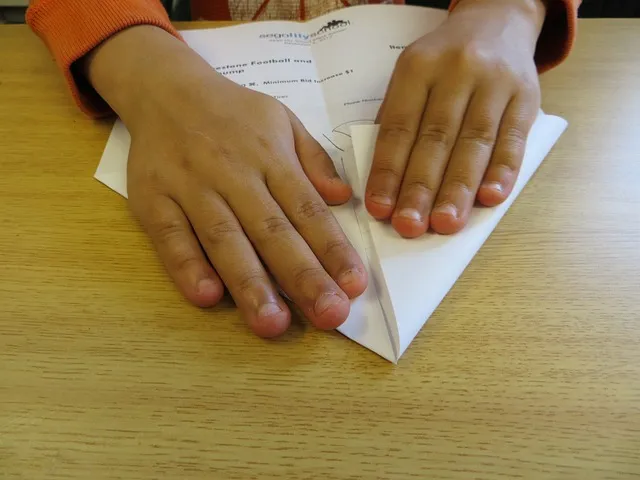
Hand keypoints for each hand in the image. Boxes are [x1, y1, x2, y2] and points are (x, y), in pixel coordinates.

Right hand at [83, 26, 367, 336]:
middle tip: (329, 315)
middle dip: (302, 276)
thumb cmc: (234, 114)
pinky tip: (206, 295)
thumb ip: (314, 160)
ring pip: (223, 238)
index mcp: (271, 157)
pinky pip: (170, 234)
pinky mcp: (153, 198)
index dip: (333, 248)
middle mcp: (234, 174)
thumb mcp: (283, 121)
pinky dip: (186, 265)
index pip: (307, 209)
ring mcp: (191, 187)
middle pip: (271, 230)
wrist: (166, 89)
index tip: (354, 286)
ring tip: (272, 324)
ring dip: (249, 282)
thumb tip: (344, 196)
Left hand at [367, 0, 545, 236]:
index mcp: (418, 67)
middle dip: (420, 188)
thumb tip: (387, 180)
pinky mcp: (527, 96)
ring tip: (445, 224)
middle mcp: (456, 71)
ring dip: (458, 189)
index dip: (388, 171)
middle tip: (409, 226)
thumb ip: (399, 119)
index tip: (379, 209)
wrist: (497, 20)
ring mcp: (495, 83)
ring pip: (474, 143)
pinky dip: (503, 171)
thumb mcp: (412, 75)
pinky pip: (514, 139)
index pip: (399, 126)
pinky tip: (490, 199)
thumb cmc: (444, 62)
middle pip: (436, 138)